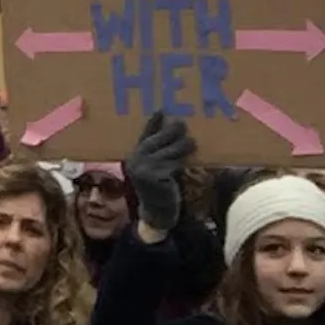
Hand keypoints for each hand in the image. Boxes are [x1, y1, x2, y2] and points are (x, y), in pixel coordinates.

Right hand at [123, 112, 195, 230]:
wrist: (157, 213)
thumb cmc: (158, 189)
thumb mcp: (153, 169)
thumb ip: (156, 153)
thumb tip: (171, 130)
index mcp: (132, 156)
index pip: (144, 135)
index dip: (153, 123)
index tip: (162, 110)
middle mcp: (135, 160)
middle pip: (156, 140)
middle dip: (170, 131)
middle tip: (183, 123)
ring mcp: (144, 168)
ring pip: (168, 151)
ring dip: (182, 144)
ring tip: (192, 141)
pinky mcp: (156, 176)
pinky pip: (173, 162)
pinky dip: (183, 158)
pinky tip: (192, 153)